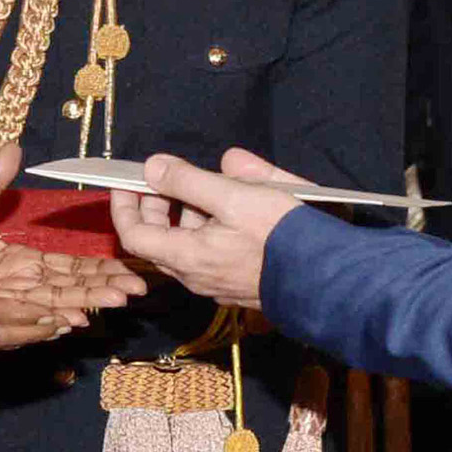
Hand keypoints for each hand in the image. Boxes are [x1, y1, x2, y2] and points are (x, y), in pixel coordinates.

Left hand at [0, 144, 146, 314]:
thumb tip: (15, 148)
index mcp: (9, 263)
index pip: (63, 268)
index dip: (95, 269)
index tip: (127, 268)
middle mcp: (5, 288)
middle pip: (63, 290)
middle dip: (100, 289)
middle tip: (137, 289)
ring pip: (43, 308)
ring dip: (78, 305)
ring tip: (112, 303)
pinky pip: (8, 321)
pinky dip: (38, 320)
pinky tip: (65, 321)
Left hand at [108, 148, 302, 309]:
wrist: (329, 277)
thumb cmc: (282, 236)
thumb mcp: (234, 196)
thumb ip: (189, 180)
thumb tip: (154, 167)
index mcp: (187, 258)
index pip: (133, 235)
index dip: (123, 206)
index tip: (127, 181)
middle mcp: (196, 277)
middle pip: (159, 239)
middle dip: (156, 205)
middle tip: (165, 178)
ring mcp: (218, 283)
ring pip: (188, 244)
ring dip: (189, 213)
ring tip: (211, 186)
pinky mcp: (239, 283)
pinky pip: (212, 252)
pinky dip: (212, 227)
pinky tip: (235, 208)